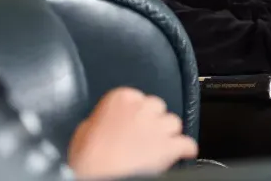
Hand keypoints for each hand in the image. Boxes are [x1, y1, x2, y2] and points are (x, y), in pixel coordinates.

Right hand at [67, 87, 196, 178]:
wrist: (100, 177)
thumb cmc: (88, 160)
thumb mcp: (83, 132)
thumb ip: (98, 120)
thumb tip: (103, 123)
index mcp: (120, 99)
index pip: (136, 97)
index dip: (135, 112)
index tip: (132, 122)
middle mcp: (142, 108)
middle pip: (157, 107)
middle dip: (152, 120)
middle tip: (144, 135)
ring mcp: (158, 127)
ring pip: (174, 122)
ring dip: (168, 133)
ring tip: (159, 145)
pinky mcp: (169, 146)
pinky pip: (187, 143)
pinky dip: (186, 149)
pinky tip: (184, 153)